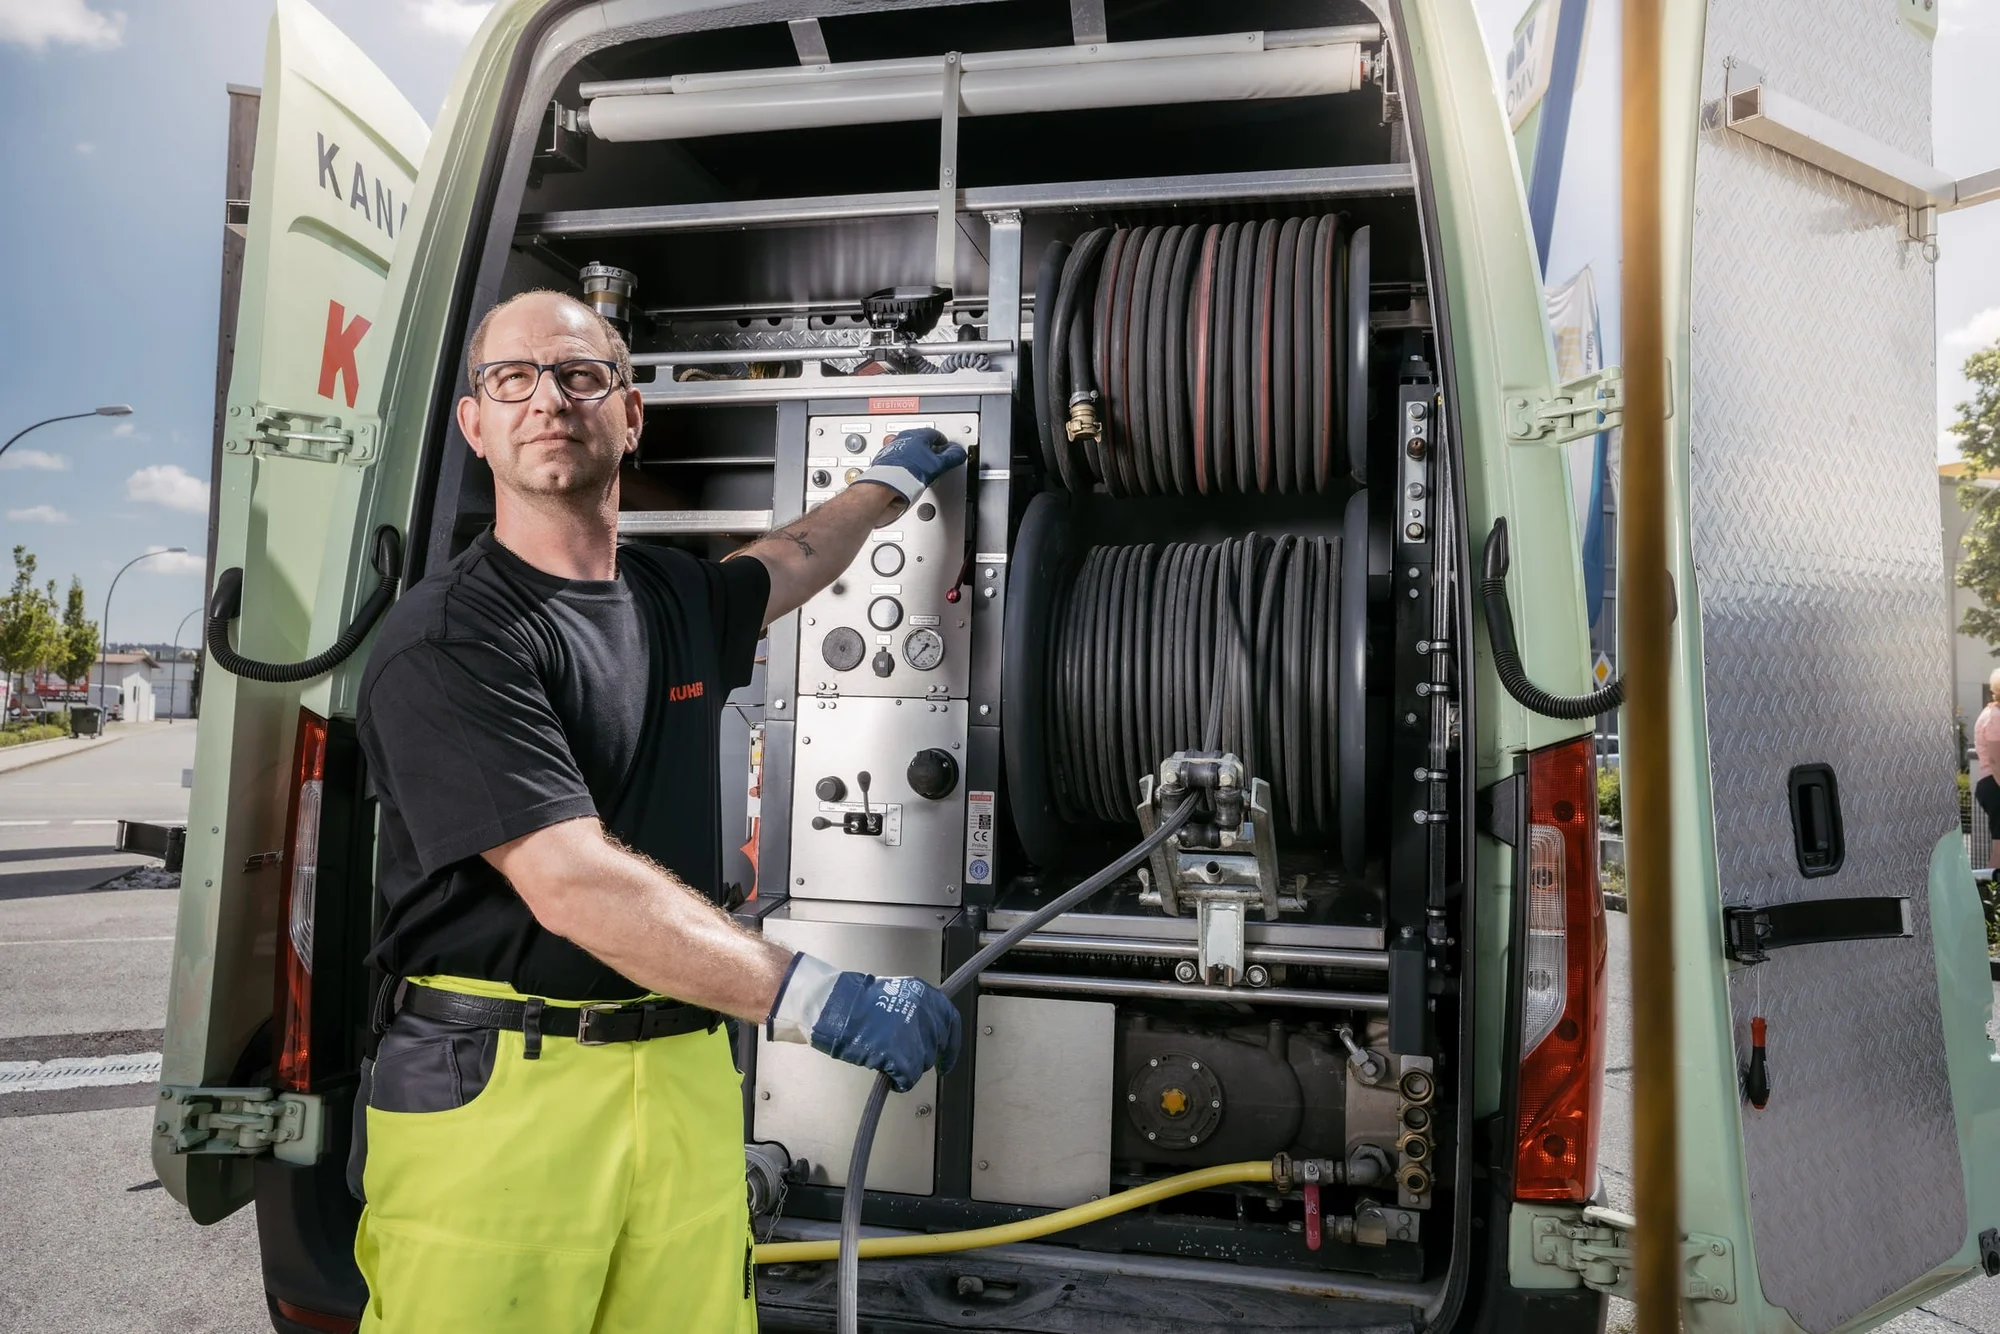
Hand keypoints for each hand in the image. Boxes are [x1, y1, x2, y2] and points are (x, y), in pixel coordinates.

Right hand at [766, 954, 960, 1091]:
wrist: (837, 1008)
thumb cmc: (857, 1002)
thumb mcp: (896, 995)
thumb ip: (915, 1012)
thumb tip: (926, 1033)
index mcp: (926, 996)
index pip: (952, 1024)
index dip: (951, 1047)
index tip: (946, 1061)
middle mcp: (925, 1013)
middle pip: (935, 1047)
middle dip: (922, 1057)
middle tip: (908, 1060)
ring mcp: (914, 1035)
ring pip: (922, 1064)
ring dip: (909, 1068)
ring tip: (891, 1063)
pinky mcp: (900, 1055)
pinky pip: (907, 1078)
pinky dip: (900, 1082)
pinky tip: (891, 1078)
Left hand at [854, 426, 968, 510]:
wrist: (886, 487)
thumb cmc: (908, 473)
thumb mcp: (938, 465)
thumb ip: (951, 457)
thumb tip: (958, 453)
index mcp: (916, 435)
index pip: (934, 434)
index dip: (943, 442)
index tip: (947, 448)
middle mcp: (902, 439)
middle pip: (919, 440)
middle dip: (928, 448)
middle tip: (936, 457)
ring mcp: (892, 450)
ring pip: (908, 449)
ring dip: (916, 456)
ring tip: (923, 468)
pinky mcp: (884, 462)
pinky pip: (898, 460)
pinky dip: (905, 465)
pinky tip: (909, 474)